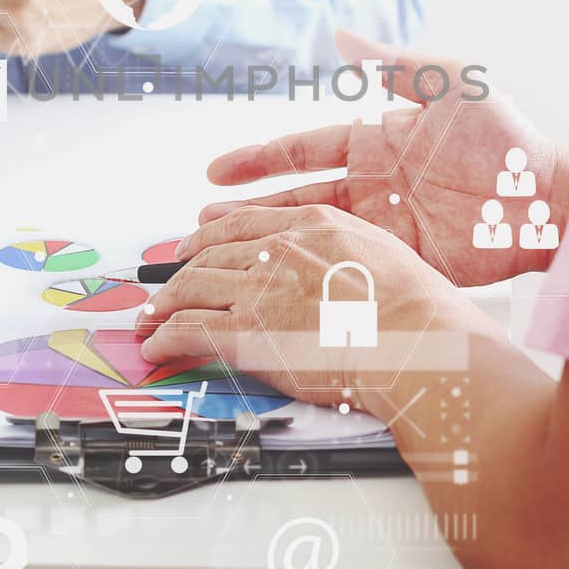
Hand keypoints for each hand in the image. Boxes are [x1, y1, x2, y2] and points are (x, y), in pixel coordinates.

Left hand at [135, 205, 484, 407]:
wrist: (419, 341)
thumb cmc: (418, 309)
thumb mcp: (383, 254)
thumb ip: (344, 253)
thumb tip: (331, 271)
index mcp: (314, 223)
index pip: (246, 222)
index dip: (212, 233)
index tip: (196, 242)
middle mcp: (280, 249)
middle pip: (212, 252)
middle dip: (180, 268)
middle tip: (165, 282)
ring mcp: (261, 289)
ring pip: (192, 287)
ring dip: (164, 304)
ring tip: (150, 317)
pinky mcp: (248, 332)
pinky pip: (190, 329)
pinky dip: (165, 338)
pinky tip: (157, 346)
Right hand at [197, 32, 568, 285]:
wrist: (547, 198)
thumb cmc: (504, 134)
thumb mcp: (448, 83)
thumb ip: (392, 63)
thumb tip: (341, 34)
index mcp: (373, 141)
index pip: (300, 150)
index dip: (257, 159)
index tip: (216, 170)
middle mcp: (371, 184)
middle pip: (295, 196)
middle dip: (249, 207)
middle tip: (202, 219)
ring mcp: (384, 225)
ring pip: (313, 233)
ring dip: (270, 241)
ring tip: (225, 251)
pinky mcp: (403, 260)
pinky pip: (349, 264)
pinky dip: (313, 272)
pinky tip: (279, 280)